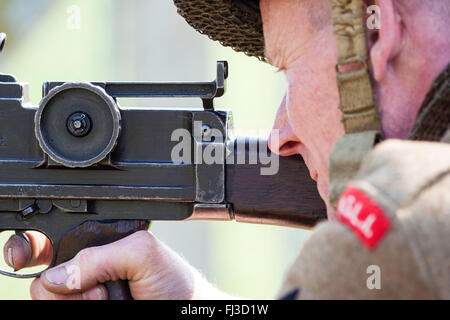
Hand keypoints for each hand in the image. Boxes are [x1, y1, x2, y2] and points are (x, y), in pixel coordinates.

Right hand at [3, 230, 228, 299]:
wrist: (186, 311)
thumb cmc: (174, 282)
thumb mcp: (142, 253)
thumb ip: (99, 256)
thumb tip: (55, 277)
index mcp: (98, 248)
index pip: (53, 245)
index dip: (34, 250)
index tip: (26, 258)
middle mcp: (87, 274)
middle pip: (45, 281)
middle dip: (69, 286)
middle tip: (102, 288)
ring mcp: (86, 298)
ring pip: (53, 301)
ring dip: (80, 301)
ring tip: (110, 298)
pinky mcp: (92, 312)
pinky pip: (68, 312)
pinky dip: (82, 307)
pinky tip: (108, 304)